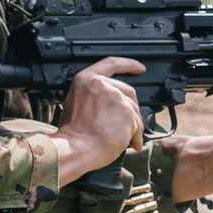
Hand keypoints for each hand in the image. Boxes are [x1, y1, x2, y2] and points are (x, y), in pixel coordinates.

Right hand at [55, 56, 145, 178]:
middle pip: (127, 91)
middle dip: (130, 109)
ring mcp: (115, 97)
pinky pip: (137, 125)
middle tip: (128, 124)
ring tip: (124, 140)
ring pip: (133, 111)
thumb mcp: (77, 104)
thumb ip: (96, 97)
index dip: (128, 65)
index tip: (139, 68)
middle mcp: (102, 84)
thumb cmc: (73, 134)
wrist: (75, 148)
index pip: (111, 64)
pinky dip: (135, 137)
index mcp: (86, 80)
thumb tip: (113, 106)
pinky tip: (129, 144)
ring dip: (132, 127)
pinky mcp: (127, 112)